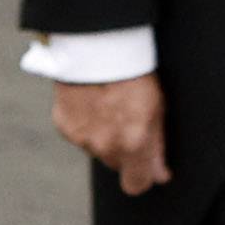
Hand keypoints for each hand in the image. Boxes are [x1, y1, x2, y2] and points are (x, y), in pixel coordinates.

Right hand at [52, 74, 170, 195]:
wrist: (96, 40)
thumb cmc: (133, 68)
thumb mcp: (156, 105)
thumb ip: (157, 146)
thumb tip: (160, 175)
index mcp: (133, 143)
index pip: (136, 185)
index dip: (143, 176)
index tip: (147, 166)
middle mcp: (105, 146)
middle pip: (116, 163)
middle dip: (123, 148)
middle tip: (127, 116)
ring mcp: (82, 138)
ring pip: (96, 148)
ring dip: (102, 133)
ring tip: (107, 101)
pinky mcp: (64, 125)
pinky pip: (78, 134)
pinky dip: (84, 121)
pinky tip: (90, 99)